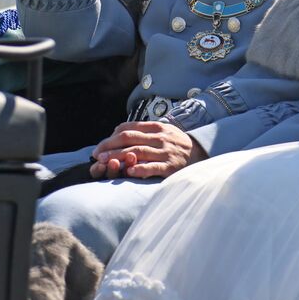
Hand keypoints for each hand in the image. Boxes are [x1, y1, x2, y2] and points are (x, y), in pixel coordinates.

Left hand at [90, 121, 206, 179]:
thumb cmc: (177, 144)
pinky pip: (153, 166)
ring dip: (117, 157)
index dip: (111, 137)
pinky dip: (140, 169)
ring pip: (137, 152)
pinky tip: (129, 171)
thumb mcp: (163, 131)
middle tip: (96, 155)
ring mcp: (166, 151)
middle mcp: (160, 137)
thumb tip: (119, 131)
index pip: (128, 128)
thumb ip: (144, 131)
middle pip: (129, 138)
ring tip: (104, 162)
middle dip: (109, 146)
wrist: (202, 153)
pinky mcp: (171, 166)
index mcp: (156, 127)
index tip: (100, 147)